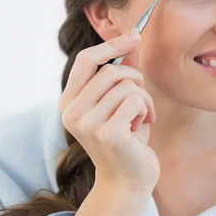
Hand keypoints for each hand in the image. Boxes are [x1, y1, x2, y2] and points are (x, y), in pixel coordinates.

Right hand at [59, 31, 159, 189]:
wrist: (128, 179)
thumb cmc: (126, 138)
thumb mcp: (121, 101)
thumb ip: (123, 71)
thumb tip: (132, 39)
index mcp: (69, 102)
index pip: (86, 60)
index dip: (112, 45)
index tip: (135, 36)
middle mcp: (71, 112)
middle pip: (111, 70)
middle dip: (135, 78)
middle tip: (142, 98)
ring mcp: (87, 124)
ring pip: (126, 85)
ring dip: (144, 98)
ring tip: (142, 117)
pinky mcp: (107, 133)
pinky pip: (135, 100)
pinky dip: (146, 110)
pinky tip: (142, 127)